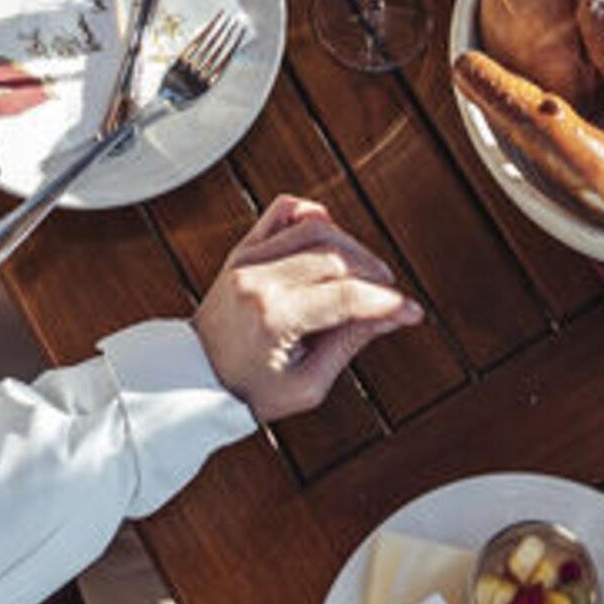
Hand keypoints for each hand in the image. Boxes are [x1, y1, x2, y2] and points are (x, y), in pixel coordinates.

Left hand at [193, 196, 422, 420]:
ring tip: (366, 272)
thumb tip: (392, 316)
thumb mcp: (306, 386)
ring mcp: (247, 259)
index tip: (411, 311)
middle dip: (374, 273)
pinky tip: (330, 232)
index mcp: (274, 317)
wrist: (192, 378)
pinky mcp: (242, 250)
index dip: (388, 302)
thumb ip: (350, 344)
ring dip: (351, 245)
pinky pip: (280, 212)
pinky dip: (310, 213)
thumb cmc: (246, 390)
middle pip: (336, 256)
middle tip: (390, 295)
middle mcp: (258, 279)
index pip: (347, 295)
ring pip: (315, 227)